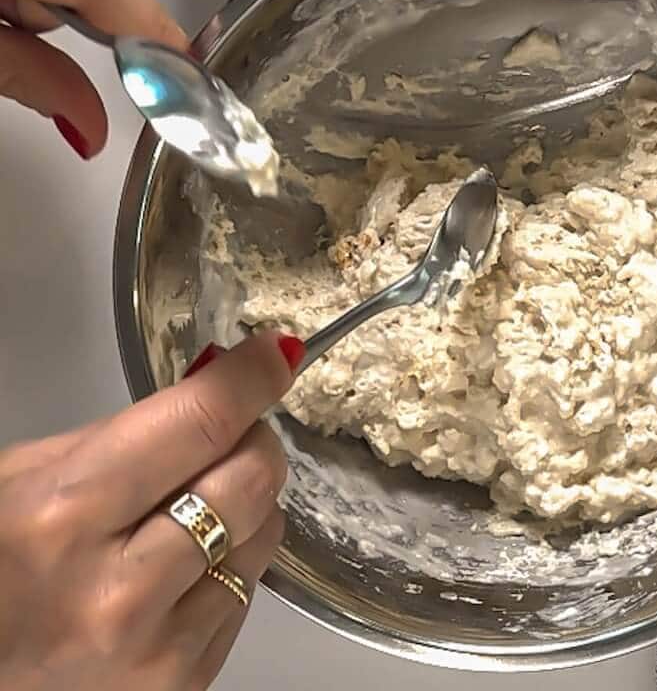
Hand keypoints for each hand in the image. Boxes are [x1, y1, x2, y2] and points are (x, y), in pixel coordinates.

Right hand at [0, 331, 300, 690]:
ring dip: (246, 505)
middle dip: (252, 438)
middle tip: (229, 433)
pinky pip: (247, 595)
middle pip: (250, 478)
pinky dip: (230, 564)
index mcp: (64, 514)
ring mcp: (155, 649)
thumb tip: (219, 380)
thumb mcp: (26, 476)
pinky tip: (183, 566)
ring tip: (195, 506)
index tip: (275, 355)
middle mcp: (116, 589)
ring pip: (264, 535)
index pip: (200, 423)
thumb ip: (126, 430)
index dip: (250, 377)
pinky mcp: (182, 687)